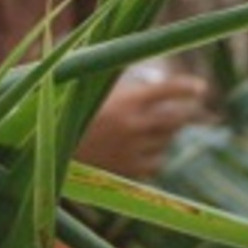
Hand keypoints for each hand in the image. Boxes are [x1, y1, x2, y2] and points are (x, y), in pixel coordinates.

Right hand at [75, 73, 206, 178]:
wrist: (47, 149)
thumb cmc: (67, 113)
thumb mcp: (93, 91)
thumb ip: (122, 84)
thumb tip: (150, 77)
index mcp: (125, 100)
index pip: (168, 90)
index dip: (187, 88)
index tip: (200, 88)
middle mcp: (133, 125)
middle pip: (176, 118)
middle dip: (184, 113)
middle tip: (186, 110)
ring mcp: (132, 149)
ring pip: (167, 140)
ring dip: (165, 134)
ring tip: (149, 129)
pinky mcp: (128, 170)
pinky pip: (157, 162)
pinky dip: (156, 155)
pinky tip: (145, 149)